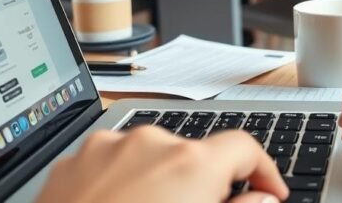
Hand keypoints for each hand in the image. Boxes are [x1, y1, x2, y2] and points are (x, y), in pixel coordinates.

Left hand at [35, 127, 287, 202]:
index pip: (244, 148)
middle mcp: (149, 143)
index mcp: (189, 162)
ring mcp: (105, 149)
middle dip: (204, 186)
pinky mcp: (71, 162)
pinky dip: (122, 186)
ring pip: (150, 159)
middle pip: (194, 154)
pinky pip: (111, 165)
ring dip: (160, 185)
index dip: (264, 172)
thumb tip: (264, 199)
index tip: (270, 194)